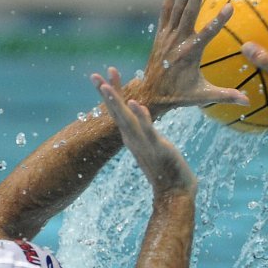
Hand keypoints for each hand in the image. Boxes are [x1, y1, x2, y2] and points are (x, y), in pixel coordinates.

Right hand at [92, 67, 196, 195]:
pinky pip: (147, 129)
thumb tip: (143, 118)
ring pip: (126, 120)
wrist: (174, 192)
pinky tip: (135, 103)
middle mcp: (133, 139)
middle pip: (116, 113)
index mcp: (132, 137)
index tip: (106, 75)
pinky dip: (141, 116)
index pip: (119, 111)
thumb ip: (147, 133)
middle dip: (106, 93)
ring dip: (116, 103)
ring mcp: (143, 143)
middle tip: (93, 75)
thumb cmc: (167, 170)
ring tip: (105, 86)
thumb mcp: (154, 147)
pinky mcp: (157, 147)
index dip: (112, 93)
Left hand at [135, 0, 250, 112]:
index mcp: (190, 54)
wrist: (152, 93)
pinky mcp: (161, 34)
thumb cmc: (180, 96)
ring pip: (177, 9)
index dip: (219, 20)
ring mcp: (168, 36)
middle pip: (189, 14)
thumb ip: (225, 96)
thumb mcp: (203, 96)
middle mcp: (178, 42)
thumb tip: (248, 102)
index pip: (208, 34)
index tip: (230, 7)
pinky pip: (165, 12)